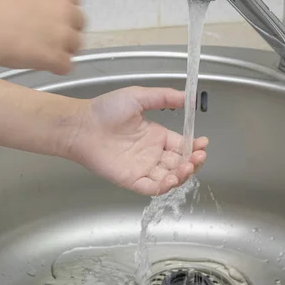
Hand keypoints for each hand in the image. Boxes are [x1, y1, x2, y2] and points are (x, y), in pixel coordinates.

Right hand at [0, 0, 84, 73]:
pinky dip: (56, 68)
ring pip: (75, 46)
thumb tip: (32, 6)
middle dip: (67, 31)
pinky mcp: (57, 57)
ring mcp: (63, 35)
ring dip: (63, 50)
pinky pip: (67, 66)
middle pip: (79, 24)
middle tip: (49, 39)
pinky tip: (42, 65)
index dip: (65, 11)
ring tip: (42, 53)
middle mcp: (64, 10)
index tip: (57, 19)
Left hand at [68, 87, 207, 195]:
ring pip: (170, 178)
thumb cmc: (105, 110)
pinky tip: (171, 179)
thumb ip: (164, 97)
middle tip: (198, 156)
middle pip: (180, 164)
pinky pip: (152, 188)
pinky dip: (164, 187)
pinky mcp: (131, 180)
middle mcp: (152, 154)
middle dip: (193, 162)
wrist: (81, 125)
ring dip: (182, 175)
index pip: (182, 146)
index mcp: (156, 136)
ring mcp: (143, 168)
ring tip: (186, 167)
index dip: (194, 147)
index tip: (203, 143)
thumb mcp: (138, 97)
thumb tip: (188, 97)